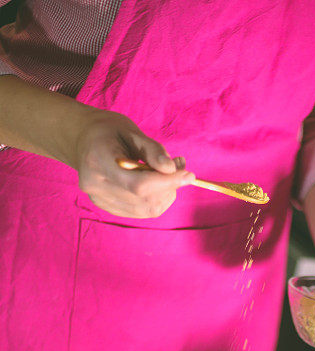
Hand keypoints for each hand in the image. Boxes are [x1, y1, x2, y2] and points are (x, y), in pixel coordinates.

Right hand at [74, 109, 194, 217]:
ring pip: (145, 209)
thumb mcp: (132, 132)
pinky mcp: (106, 207)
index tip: (188, 174)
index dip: (167, 182)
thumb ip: (153, 151)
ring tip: (168, 175)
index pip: (138, 184)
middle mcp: (95, 185)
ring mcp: (99, 199)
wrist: (84, 140)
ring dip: (165, 195)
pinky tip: (157, 185)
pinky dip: (155, 200)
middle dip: (169, 187)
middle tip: (181, 169)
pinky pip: (140, 212)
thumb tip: (173, 169)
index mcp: (98, 161)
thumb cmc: (109, 131)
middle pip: (143, 199)